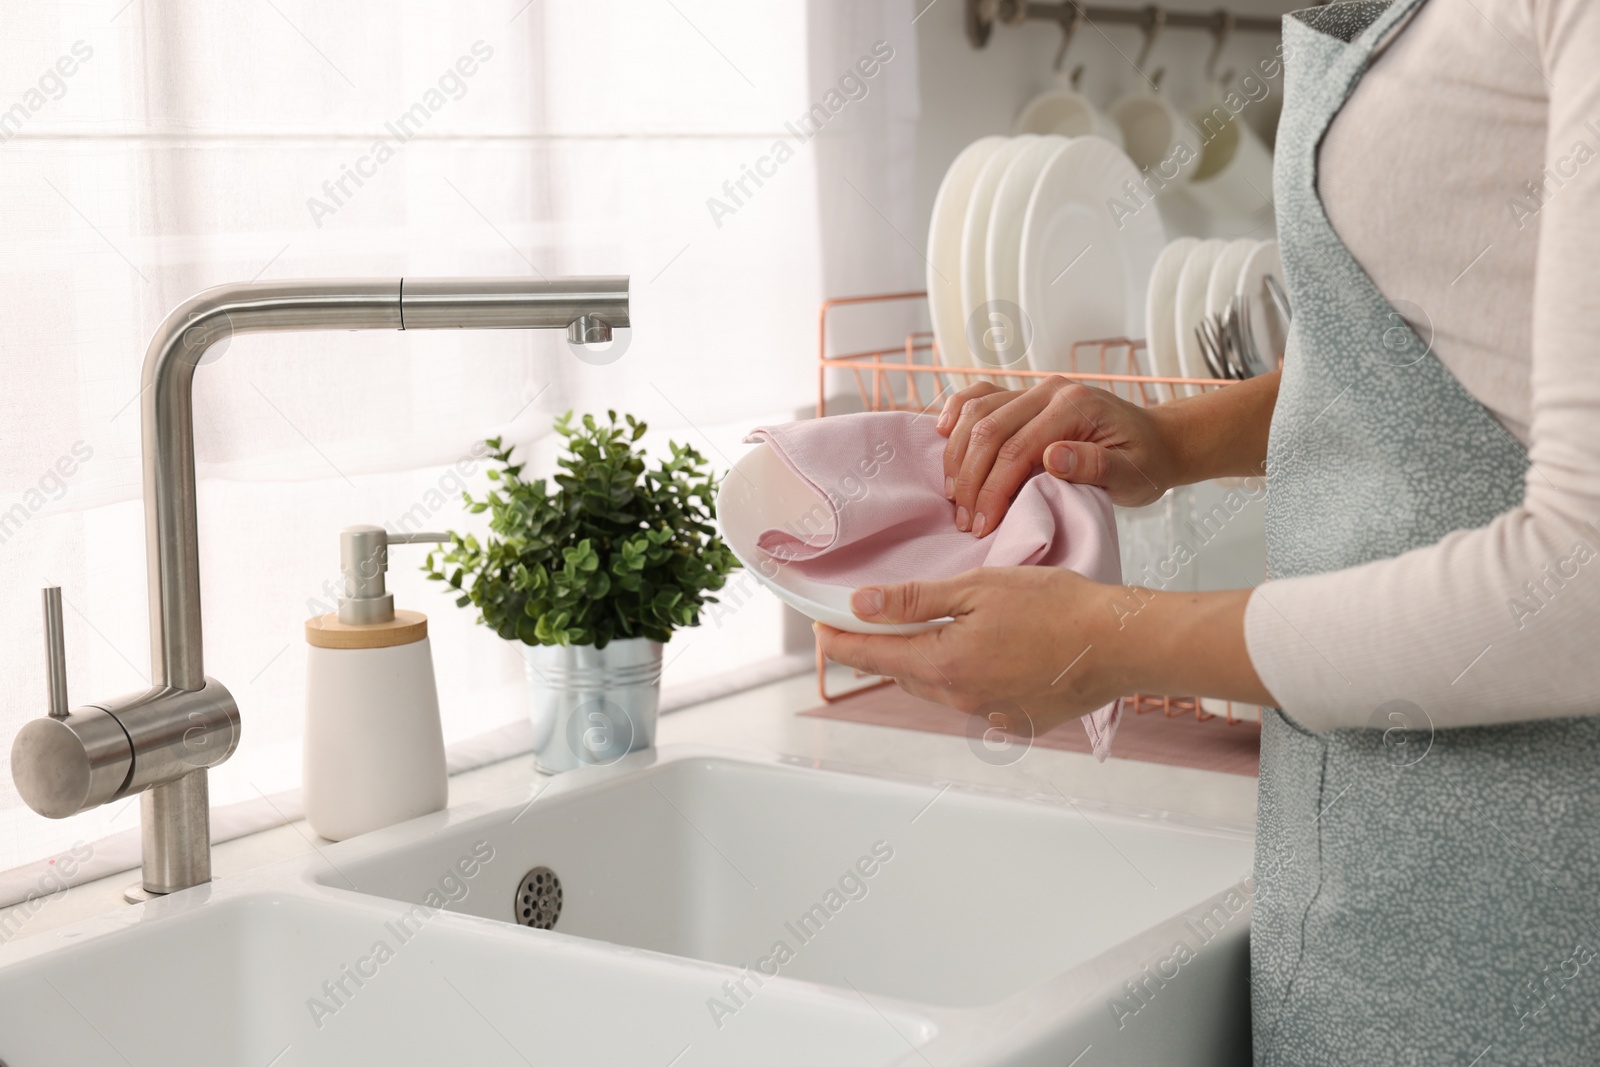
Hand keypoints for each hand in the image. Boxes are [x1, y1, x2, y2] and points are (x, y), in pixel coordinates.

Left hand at [815, 569, 1276, 729]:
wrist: (1121, 643)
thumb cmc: (1056, 606)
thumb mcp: (978, 588)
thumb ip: (915, 601)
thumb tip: (861, 606)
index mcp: (943, 664)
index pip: (872, 656)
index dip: (840, 642)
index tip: (819, 629)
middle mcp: (960, 699)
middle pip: (903, 673)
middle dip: (883, 650)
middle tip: (869, 623)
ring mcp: (990, 715)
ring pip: (939, 687)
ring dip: (926, 662)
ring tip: (928, 631)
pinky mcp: (1018, 721)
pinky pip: (976, 699)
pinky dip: (968, 677)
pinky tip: (987, 653)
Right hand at [935, 377, 1179, 535]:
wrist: (1157, 439)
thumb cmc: (1145, 463)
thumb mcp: (1133, 474)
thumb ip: (1095, 465)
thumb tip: (1052, 458)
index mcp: (1075, 406)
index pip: (1017, 449)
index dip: (993, 490)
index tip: (982, 526)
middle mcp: (1049, 390)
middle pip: (988, 429)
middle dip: (970, 479)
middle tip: (966, 521)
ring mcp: (1034, 389)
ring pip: (976, 412)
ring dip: (958, 456)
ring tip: (955, 496)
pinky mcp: (1024, 395)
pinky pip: (979, 396)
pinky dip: (956, 413)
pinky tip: (942, 435)